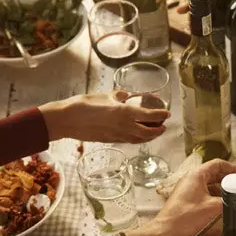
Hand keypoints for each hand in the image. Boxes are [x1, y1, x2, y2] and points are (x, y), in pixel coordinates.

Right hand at [39, 91, 169, 143]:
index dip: (161, 115)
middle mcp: (125, 127)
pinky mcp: (110, 140)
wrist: (68, 120)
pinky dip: (138, 139)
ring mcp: (118, 136)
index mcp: (125, 113)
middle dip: (158, 130)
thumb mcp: (105, 95)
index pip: (150, 116)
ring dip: (149, 137)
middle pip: (148, 133)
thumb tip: (126, 95)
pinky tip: (137, 135)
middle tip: (163, 126)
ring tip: (154, 133)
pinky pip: (129, 140)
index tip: (168, 113)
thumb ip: (119, 95)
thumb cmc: (84, 104)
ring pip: (139, 139)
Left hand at [128, 159, 235, 235]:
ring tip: (235, 196)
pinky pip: (205, 193)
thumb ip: (229, 201)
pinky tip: (223, 205)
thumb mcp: (212, 207)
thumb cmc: (186, 216)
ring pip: (210, 184)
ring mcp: (188, 188)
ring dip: (223, 188)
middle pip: (215, 173)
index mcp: (197, 174)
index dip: (234, 169)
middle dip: (230, 179)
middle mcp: (192, 178)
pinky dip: (215, 196)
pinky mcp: (187, 199)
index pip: (219, 164)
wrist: (167, 231)